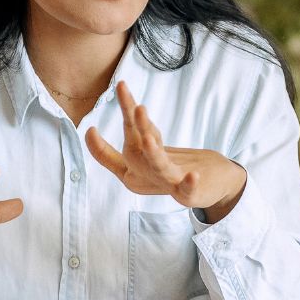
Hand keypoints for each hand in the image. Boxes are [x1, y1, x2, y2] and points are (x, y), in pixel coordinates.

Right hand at [86, 81, 246, 220]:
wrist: (209, 185)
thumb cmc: (172, 167)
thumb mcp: (146, 150)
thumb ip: (132, 132)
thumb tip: (90, 129)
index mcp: (133, 170)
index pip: (113, 155)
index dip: (98, 147)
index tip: (90, 129)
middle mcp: (147, 176)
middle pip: (137, 151)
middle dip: (136, 127)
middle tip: (136, 106)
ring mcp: (167, 183)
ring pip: (159, 166)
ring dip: (153, 153)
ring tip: (149, 138)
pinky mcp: (189, 193)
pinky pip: (187, 189)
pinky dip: (189, 183)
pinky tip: (193, 176)